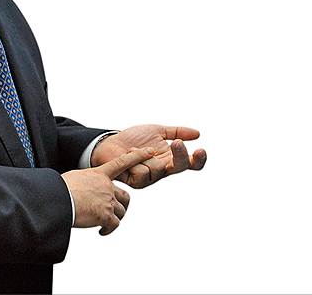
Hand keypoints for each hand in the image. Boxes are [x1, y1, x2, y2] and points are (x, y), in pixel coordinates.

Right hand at [61, 147, 153, 234]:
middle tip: (113, 212)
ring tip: (103, 224)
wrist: (57, 200)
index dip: (138, 156)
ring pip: (121, 212)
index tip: (150, 152)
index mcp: (99, 174)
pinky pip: (114, 225)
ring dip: (114, 219)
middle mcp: (107, 186)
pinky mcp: (106, 215)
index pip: (123, 163)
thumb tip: (82, 186)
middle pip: (125, 197)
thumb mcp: (74, 178)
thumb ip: (85, 181)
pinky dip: (108, 230)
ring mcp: (108, 200)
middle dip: (122, 205)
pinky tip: (101, 231)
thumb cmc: (59, 189)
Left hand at [91, 125, 206, 188]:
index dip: (199, 159)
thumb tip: (198, 134)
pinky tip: (128, 155)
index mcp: (171, 157)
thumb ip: (177, 132)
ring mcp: (152, 177)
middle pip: (180, 166)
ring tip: (135, 149)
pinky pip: (143, 172)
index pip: (191, 163)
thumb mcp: (158, 130)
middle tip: (177, 143)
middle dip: (180, 155)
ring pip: (158, 167)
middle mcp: (164, 169)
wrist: (110, 143)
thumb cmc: (133, 138)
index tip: (201, 150)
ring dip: (146, 154)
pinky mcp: (138, 182)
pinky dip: (135, 158)